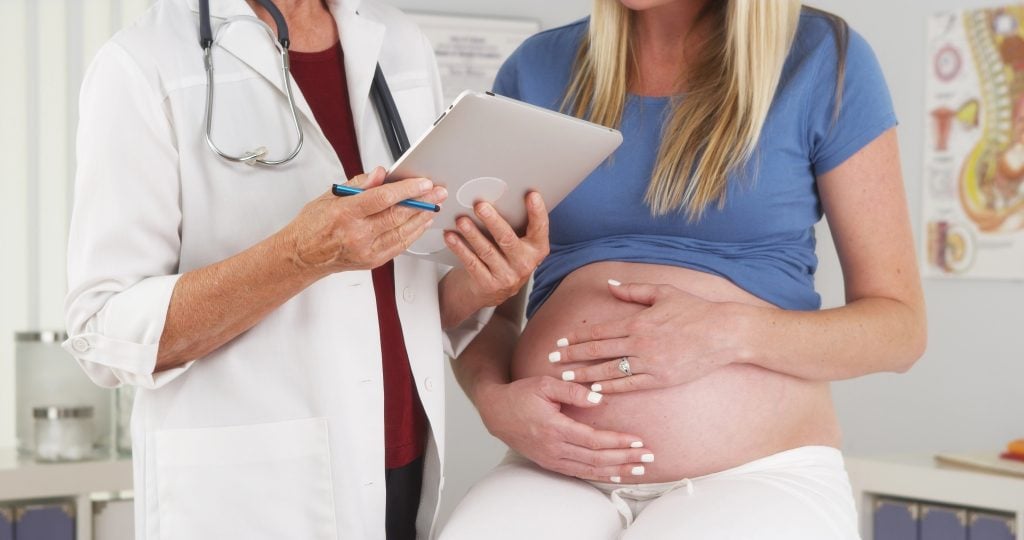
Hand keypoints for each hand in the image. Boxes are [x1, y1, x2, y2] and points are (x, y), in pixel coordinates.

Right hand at [281, 167, 447, 275]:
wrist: (302, 256)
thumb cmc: (312, 226)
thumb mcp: (330, 196)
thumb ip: (358, 184)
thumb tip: (380, 173)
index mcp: (345, 213)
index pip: (383, 198)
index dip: (407, 190)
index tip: (423, 183)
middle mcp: (357, 234)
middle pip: (398, 215)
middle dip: (423, 202)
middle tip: (438, 192)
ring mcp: (366, 250)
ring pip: (403, 232)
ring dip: (422, 218)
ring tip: (434, 205)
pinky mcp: (372, 261)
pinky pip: (399, 246)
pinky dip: (413, 233)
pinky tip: (421, 223)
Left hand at [444, 192, 549, 307]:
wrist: (495, 290)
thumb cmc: (507, 256)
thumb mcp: (520, 243)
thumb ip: (517, 224)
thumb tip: (500, 194)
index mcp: (537, 249)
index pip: (540, 228)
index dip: (537, 212)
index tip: (532, 195)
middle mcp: (524, 264)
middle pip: (507, 239)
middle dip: (493, 221)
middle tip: (480, 206)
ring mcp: (507, 276)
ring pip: (487, 251)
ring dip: (472, 234)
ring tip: (461, 220)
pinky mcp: (489, 284)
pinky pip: (472, 263)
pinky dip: (460, 248)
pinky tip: (451, 236)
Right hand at [475, 375, 653, 481]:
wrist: (496, 412)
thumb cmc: (521, 395)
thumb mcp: (545, 384)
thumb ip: (573, 391)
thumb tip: (599, 399)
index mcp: (554, 428)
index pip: (593, 440)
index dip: (618, 442)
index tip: (638, 441)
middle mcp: (554, 448)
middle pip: (596, 459)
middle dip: (625, 459)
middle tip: (648, 457)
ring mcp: (551, 458)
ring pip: (589, 470)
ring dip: (616, 471)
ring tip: (638, 470)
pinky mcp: (550, 463)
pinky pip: (579, 474)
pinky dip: (599, 476)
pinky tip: (615, 475)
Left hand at [552, 281, 746, 392]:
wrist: (724, 332)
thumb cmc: (695, 310)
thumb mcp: (663, 293)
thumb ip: (633, 291)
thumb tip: (610, 285)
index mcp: (638, 322)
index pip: (599, 332)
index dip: (577, 339)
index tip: (561, 343)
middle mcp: (640, 344)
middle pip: (598, 352)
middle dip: (573, 358)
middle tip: (553, 362)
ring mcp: (650, 363)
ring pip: (610, 372)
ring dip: (585, 376)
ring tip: (567, 380)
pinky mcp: (661, 379)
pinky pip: (630, 386)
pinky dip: (610, 389)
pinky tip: (595, 391)